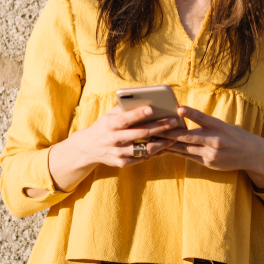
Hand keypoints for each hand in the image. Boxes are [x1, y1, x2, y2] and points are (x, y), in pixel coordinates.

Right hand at [38, 105, 178, 193]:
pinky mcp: (123, 163)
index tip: (152, 108)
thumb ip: (126, 108)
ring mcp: (119, 153)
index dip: (138, 114)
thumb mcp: (110, 115)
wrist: (89, 148)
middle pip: (141, 134)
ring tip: (175, 136)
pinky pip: (143, 158)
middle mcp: (114, 139)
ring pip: (145, 149)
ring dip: (162, 143)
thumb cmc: (106, 125)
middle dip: (160, 127)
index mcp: (110, 124)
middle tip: (174, 121)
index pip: (126, 118)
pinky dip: (156, 152)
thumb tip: (147, 100)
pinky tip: (166, 146)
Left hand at [155, 106, 263, 189]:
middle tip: (155, 128)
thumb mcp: (224, 125)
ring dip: (169, 144)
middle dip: (170, 133)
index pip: (203, 118)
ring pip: (185, 148)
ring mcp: (211, 154)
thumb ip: (206, 124)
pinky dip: (176, 152)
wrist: (252, 154)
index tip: (179, 108)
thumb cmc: (235, 135)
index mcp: (220, 127)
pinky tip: (165, 149)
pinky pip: (188, 157)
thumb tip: (184, 118)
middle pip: (189, 137)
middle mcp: (215, 141)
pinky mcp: (208, 163)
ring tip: (154, 139)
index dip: (191, 114)